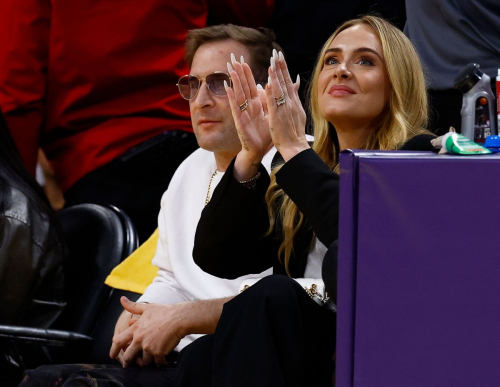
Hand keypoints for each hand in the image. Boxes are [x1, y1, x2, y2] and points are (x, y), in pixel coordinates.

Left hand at [109, 297, 183, 367]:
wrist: (179, 318)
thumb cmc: (164, 312)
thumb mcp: (147, 308)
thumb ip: (132, 306)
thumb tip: (121, 299)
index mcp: (135, 329)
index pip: (118, 341)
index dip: (113, 349)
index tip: (112, 355)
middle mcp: (139, 340)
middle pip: (128, 356)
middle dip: (128, 362)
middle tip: (129, 364)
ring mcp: (149, 347)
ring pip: (144, 361)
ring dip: (148, 360)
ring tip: (153, 358)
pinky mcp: (159, 353)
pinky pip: (157, 363)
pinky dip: (161, 362)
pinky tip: (165, 361)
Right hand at [225, 53, 270, 180]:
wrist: (260, 150)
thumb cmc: (265, 134)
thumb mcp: (272, 113)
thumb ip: (272, 99)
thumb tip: (273, 86)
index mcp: (256, 104)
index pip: (250, 85)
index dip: (247, 73)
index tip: (243, 60)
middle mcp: (248, 106)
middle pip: (242, 86)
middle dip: (238, 72)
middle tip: (233, 58)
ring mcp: (242, 113)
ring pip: (238, 94)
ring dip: (234, 81)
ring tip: (230, 68)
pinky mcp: (239, 121)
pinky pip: (235, 107)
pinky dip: (231, 97)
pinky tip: (227, 88)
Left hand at [266, 50, 308, 161]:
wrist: (295, 146)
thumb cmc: (294, 132)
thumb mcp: (297, 111)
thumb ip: (295, 97)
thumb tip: (295, 84)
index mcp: (293, 101)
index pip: (288, 82)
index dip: (284, 68)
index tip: (280, 56)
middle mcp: (290, 102)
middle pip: (284, 81)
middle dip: (280, 66)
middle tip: (276, 52)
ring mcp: (284, 108)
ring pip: (279, 88)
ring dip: (276, 74)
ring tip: (272, 60)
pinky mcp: (277, 116)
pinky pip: (274, 101)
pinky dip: (272, 90)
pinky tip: (269, 80)